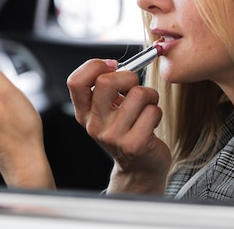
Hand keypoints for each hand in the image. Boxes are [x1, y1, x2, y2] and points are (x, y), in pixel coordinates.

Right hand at [66, 59, 171, 194]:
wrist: (140, 168)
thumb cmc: (127, 130)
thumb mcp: (108, 110)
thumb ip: (106, 88)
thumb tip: (116, 65)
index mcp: (84, 113)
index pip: (75, 81)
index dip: (95, 66)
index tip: (112, 66)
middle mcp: (95, 125)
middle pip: (105, 81)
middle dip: (128, 76)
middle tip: (133, 86)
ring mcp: (113, 136)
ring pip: (137, 94)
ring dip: (149, 95)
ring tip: (146, 106)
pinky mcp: (134, 144)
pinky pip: (152, 111)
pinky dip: (157, 112)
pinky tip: (151, 122)